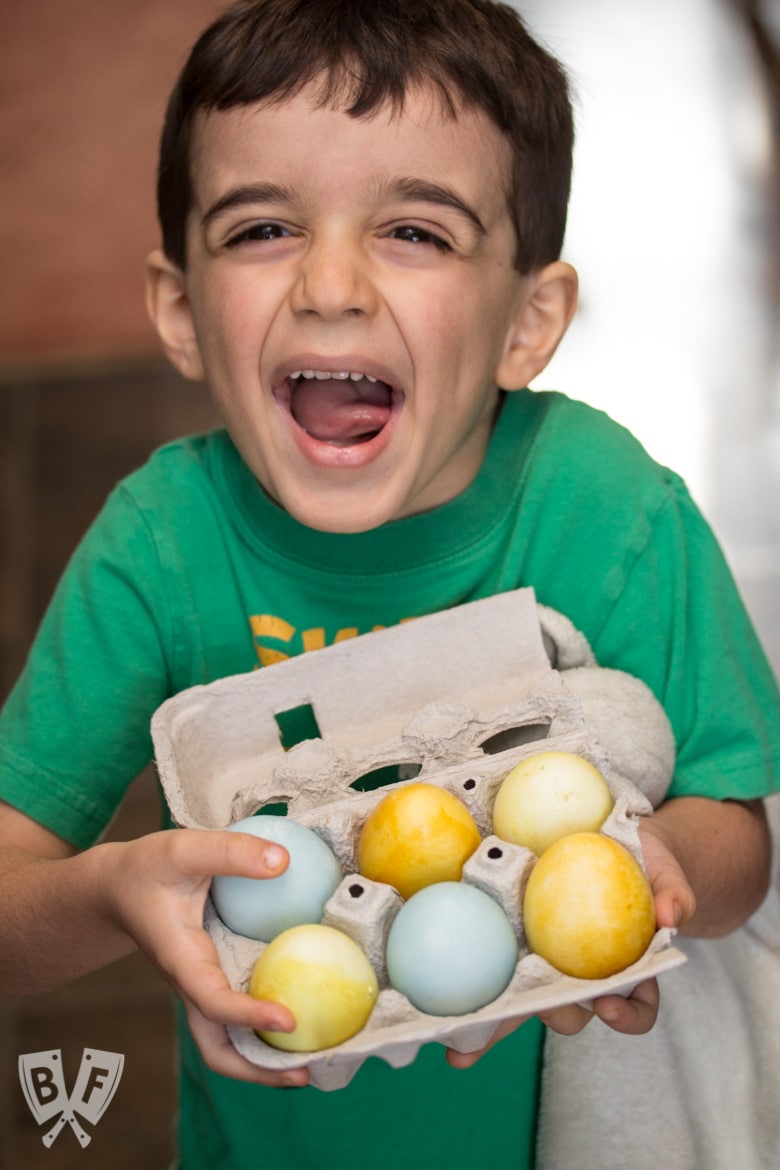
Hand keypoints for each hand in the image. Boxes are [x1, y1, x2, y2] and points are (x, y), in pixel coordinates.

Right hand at [103, 828, 309, 1086]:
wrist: (117, 887)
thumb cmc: (147, 868)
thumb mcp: (184, 848)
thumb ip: (230, 852)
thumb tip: (283, 861)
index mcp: (181, 959)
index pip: (212, 1001)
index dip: (248, 1016)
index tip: (288, 1021)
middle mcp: (190, 984)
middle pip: (217, 1049)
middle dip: (258, 1070)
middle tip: (307, 1072)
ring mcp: (200, 987)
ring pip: (227, 1041)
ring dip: (264, 1059)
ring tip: (312, 1060)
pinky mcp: (211, 979)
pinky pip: (237, 1016)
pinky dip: (264, 1028)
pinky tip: (302, 1011)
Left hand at [447, 817, 692, 1069]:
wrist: (611, 843)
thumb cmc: (646, 861)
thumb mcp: (666, 870)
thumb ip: (674, 892)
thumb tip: (672, 915)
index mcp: (629, 968)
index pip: (638, 1003)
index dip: (627, 1013)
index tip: (611, 1003)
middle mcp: (585, 975)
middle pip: (572, 1011)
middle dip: (556, 1016)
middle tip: (543, 1008)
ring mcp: (546, 963)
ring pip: (524, 1001)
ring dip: (498, 1021)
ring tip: (469, 1028)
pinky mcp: (510, 944)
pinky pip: (489, 969)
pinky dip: (467, 991)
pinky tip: (432, 1002)